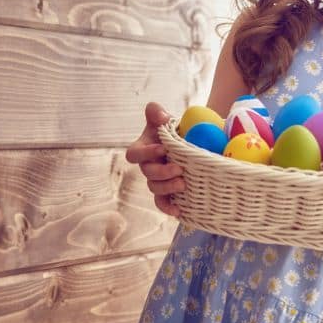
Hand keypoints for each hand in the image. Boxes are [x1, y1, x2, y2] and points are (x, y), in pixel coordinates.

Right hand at [125, 102, 184, 216]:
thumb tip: (157, 114)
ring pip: (155, 189)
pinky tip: (178, 210)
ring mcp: (157, 180)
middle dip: (162, 172)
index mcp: (142, 148)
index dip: (146, 153)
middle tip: (179, 169)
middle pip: (147, 173)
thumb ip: (156, 112)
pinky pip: (163, 203)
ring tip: (183, 184)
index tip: (163, 148)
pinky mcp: (168, 191)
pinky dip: (168, 208)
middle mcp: (147, 166)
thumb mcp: (163, 118)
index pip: (134, 154)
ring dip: (167, 188)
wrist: (188, 141)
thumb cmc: (171, 129)